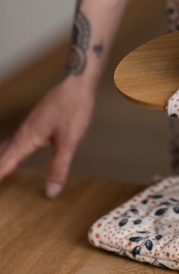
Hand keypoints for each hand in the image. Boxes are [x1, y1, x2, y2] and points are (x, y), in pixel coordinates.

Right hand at [0, 78, 95, 197]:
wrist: (77, 81)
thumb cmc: (73, 107)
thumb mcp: (69, 141)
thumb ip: (59, 167)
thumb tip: (50, 192)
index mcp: (27, 139)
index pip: (5, 164)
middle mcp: (24, 133)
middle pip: (2, 156)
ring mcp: (30, 126)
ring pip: (9, 147)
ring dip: (1, 160)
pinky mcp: (37, 123)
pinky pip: (17, 141)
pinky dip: (10, 152)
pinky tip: (16, 153)